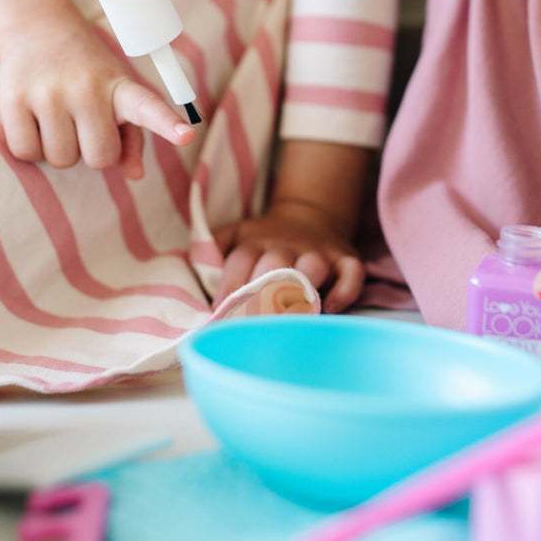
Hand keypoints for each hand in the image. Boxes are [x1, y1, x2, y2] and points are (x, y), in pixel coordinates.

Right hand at [0, 12, 193, 177]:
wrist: (38, 30)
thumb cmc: (88, 74)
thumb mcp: (118, 96)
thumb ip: (132, 137)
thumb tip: (135, 174)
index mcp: (121, 88)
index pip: (147, 108)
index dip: (167, 124)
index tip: (186, 135)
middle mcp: (86, 88)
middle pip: (99, 158)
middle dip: (93, 152)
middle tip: (85, 125)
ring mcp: (49, 92)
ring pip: (61, 159)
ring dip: (61, 150)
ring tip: (59, 118)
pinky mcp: (13, 98)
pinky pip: (27, 152)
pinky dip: (32, 148)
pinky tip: (35, 121)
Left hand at [213, 199, 365, 312]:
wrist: (309, 215)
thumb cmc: (263, 240)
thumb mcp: (233, 235)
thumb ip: (210, 250)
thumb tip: (190, 274)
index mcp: (255, 240)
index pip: (240, 262)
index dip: (228, 290)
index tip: (219, 317)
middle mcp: (287, 245)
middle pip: (274, 264)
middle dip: (262, 296)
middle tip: (252, 326)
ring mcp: (318, 252)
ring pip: (313, 266)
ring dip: (302, 290)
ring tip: (290, 319)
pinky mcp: (346, 258)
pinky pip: (351, 273)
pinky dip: (344, 291)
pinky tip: (330, 309)